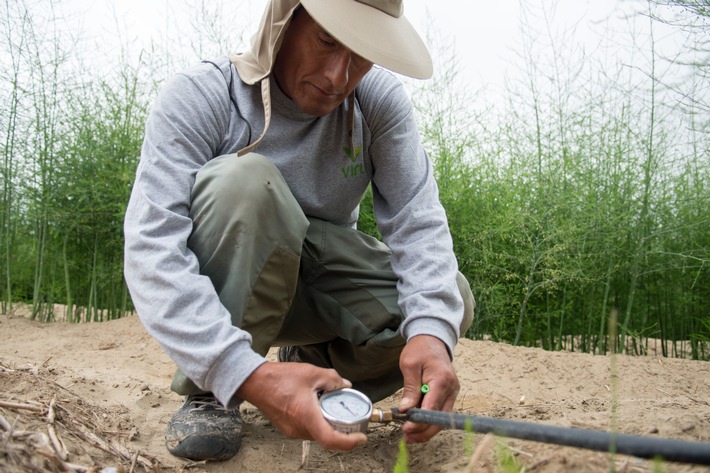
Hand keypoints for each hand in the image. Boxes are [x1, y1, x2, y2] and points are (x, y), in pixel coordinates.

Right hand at [236, 361, 366, 450]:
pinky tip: (316, 406)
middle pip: (326, 437)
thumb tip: (345, 385)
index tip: (361, 437)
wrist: (254, 381)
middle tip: (349, 415)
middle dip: (340, 428)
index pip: (330, 440)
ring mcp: (291, 431)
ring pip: (317, 433)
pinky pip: (307, 429)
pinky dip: (316, 421)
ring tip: (330, 406)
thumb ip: (332, 379)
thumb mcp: (311, 373)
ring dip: (327, 423)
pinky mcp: (287, 428)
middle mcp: (298, 428)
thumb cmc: (278, 378)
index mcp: (306, 416)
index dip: (349, 442)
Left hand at [397, 335, 458, 442]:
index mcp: (442, 380)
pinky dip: (430, 421)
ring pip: (442, 419)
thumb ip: (409, 389)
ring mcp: (453, 392)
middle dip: (424, 431)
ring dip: (427, 429)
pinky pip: (441, 412)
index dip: (419, 422)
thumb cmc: (420, 349)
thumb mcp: (409, 365)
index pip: (432, 408)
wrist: (432, 339)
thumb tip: (405, 411)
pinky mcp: (450, 394)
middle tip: (407, 437)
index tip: (406, 429)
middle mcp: (452, 388)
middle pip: (441, 419)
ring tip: (409, 436)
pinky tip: (417, 426)